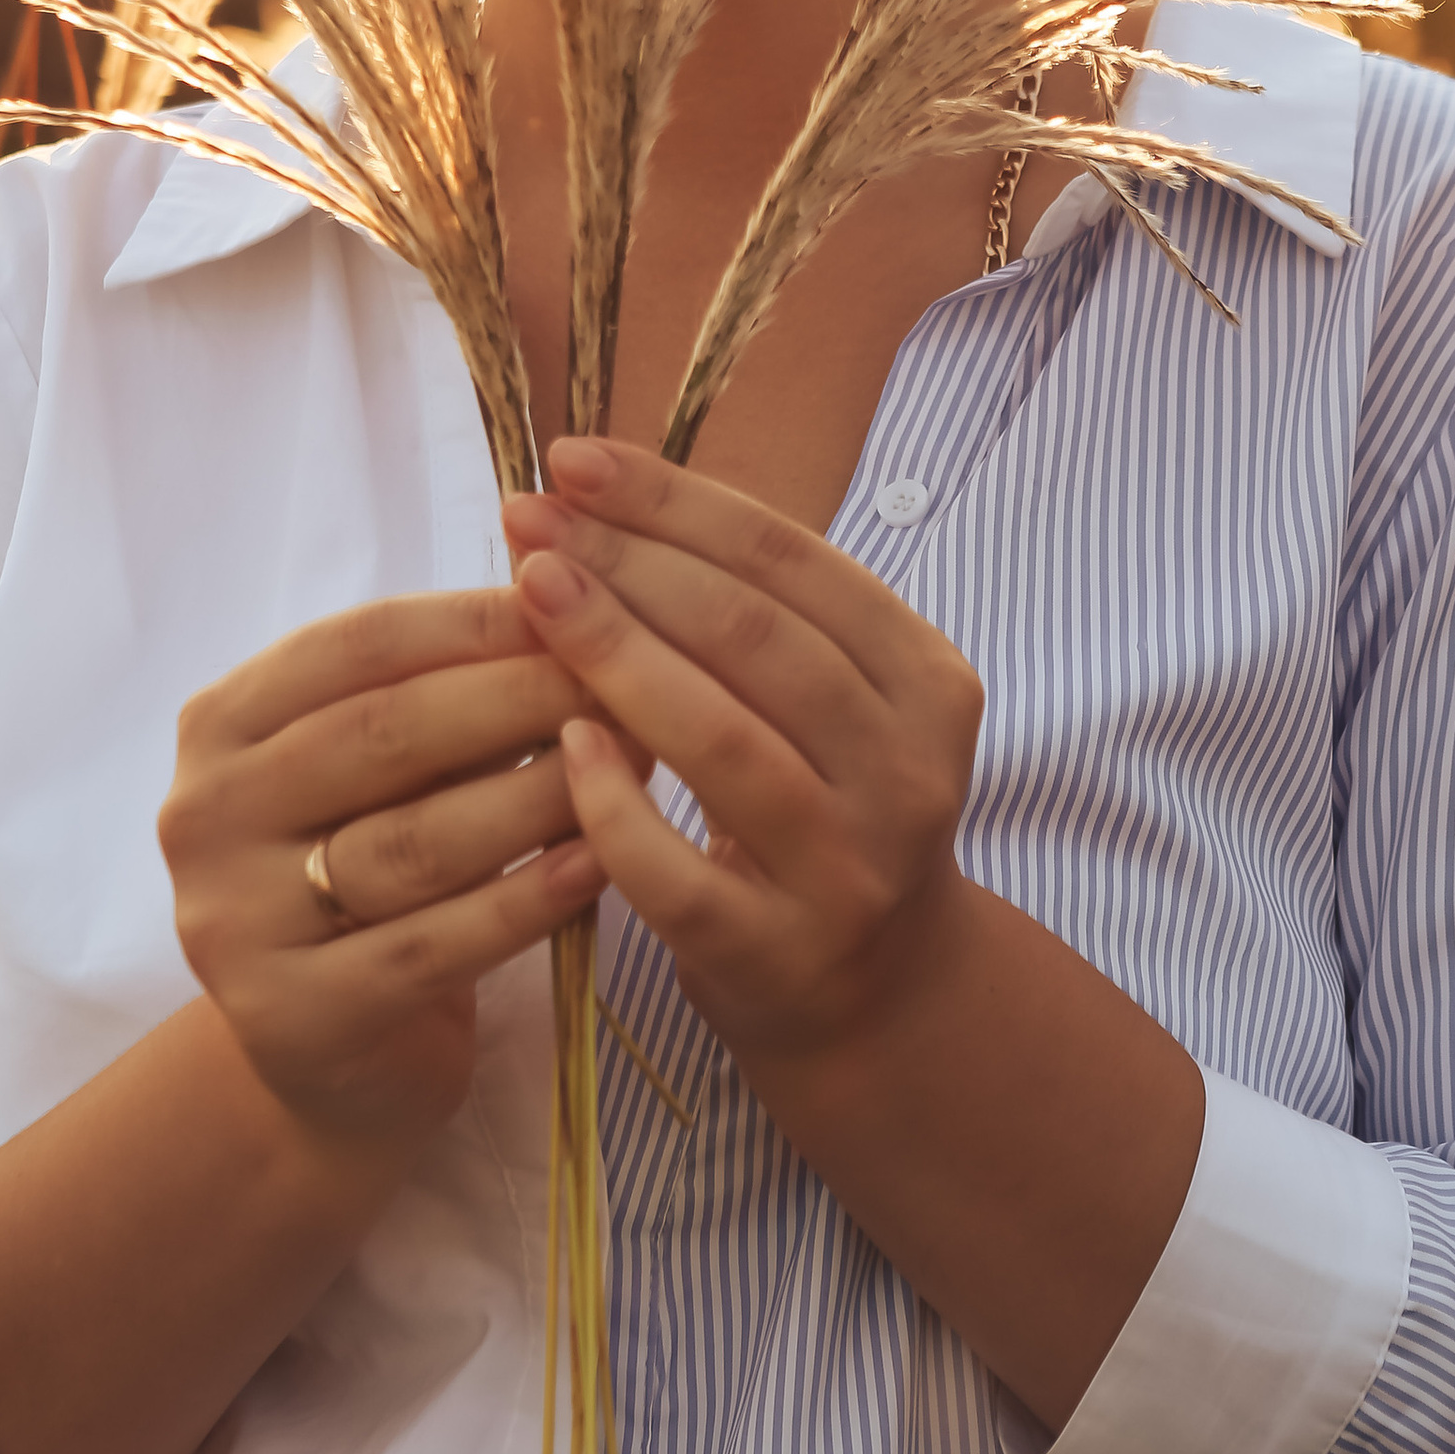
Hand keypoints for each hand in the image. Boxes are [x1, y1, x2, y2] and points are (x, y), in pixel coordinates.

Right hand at [159, 588, 600, 1154]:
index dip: (478, 619)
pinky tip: (601, 865)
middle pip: (384, 733)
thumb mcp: (381, 774)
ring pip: (412, 840)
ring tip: (637, 763)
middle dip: (521, 697)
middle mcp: (206, 816)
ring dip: (540, 793)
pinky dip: (526, 900)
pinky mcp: (294, 1015)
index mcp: (221, 727)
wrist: (331, 1062)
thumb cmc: (372, 879)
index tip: (587, 599)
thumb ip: (442, 697)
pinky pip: (432, 945)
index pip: (358, 645)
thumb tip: (572, 607)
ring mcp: (236, 922)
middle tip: (627, 680)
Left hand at [502, 438, 987, 1069]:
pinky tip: (561, 741)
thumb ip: (746, 612)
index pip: (793, 563)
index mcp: (927, 682)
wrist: (877, 994)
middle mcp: (907, 772)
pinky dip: (615, 802)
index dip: (676, 502)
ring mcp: (848, 869)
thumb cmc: (821, 808)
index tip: (573, 459)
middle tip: (528, 516)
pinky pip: (678, 870)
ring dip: (616, 653)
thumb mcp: (830, 702)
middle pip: (756, 640)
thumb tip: (591, 499)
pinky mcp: (776, 952)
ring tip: (530, 590)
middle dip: (630, 562)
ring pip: (726, 741)